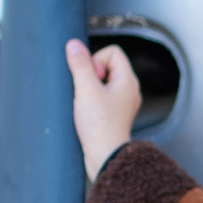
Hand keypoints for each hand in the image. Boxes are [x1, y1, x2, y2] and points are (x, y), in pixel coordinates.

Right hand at [66, 38, 141, 179]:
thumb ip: (80, 64)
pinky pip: (100, 97)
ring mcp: (122, 103)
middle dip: (91, 74)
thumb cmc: (101, 127)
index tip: (91, 78)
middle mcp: (129, 90)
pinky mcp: (113, 115)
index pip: (113, 51)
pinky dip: (91, 100)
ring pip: (102, 82)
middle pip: (107, 66)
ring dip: (89, 88)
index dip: (97, 59)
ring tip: (86, 104)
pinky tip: (86, 112)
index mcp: (128, 81)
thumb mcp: (86, 89)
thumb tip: (74, 45)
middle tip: (88, 92)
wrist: (105, 157)